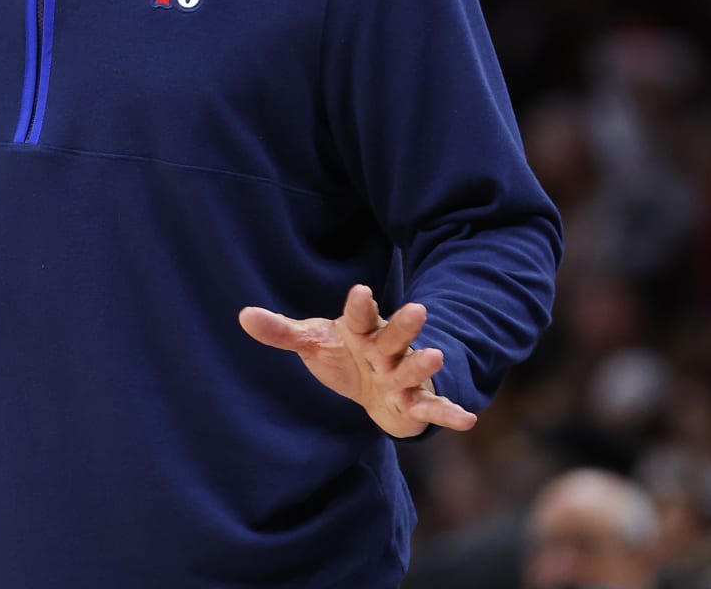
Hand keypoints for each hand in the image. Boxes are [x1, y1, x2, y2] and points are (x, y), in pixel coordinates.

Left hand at [238, 284, 476, 438]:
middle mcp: (386, 349)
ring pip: (413, 368)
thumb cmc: (344, 355)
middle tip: (417, 309)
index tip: (360, 290)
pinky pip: (433, 408)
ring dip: (423, 363)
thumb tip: (243, 315)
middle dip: (404, 325)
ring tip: (435, 355)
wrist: (375, 384)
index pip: (359, 315)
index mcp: (361, 331)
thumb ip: (282, 331)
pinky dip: (449, 413)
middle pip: (394, 336)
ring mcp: (402, 374)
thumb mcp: (313, 342)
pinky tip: (466, 419)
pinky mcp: (414, 402)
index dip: (360, 304)